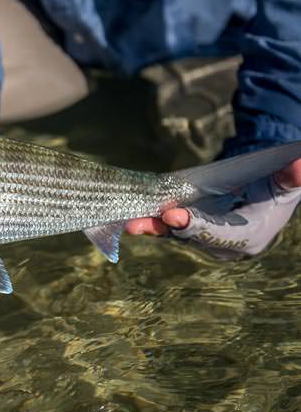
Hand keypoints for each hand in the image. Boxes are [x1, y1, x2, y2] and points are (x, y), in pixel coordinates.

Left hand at [125, 159, 300, 258]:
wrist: (267, 189)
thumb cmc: (278, 185)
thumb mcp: (286, 182)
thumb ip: (291, 178)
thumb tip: (300, 166)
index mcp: (249, 237)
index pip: (219, 234)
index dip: (195, 226)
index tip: (174, 216)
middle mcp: (225, 246)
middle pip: (191, 237)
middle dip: (165, 229)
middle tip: (138, 223)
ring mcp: (207, 240)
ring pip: (175, 234)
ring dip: (151, 228)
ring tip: (127, 223)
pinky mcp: (193, 231)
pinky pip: (169, 228)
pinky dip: (151, 222)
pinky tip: (130, 218)